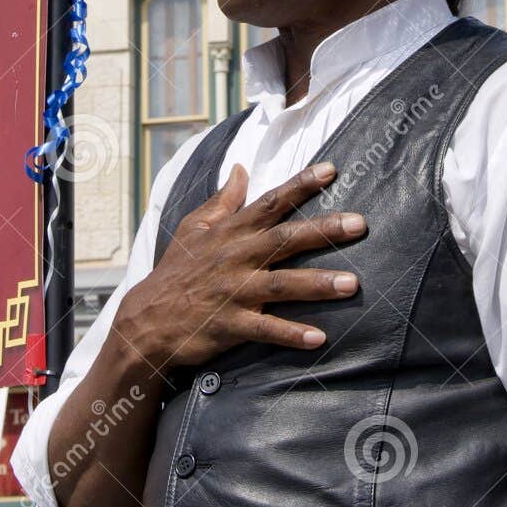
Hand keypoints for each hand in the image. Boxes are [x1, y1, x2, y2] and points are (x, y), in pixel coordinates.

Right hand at [111, 161, 363, 371]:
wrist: (146, 320)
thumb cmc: (176, 271)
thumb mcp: (193, 228)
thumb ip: (223, 200)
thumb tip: (241, 168)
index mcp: (230, 232)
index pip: (270, 202)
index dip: (300, 185)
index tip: (331, 170)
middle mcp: (235, 257)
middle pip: (285, 239)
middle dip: (323, 231)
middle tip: (360, 224)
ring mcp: (234, 291)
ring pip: (282, 285)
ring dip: (318, 284)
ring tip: (353, 284)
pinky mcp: (230, 325)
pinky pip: (265, 330)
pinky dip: (291, 334)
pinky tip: (319, 338)